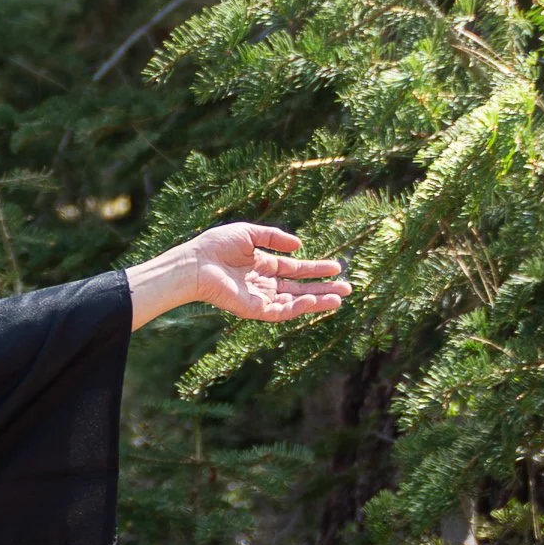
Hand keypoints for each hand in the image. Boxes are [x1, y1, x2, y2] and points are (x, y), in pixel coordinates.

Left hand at [128, 222, 348, 330]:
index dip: (316, 269)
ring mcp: (259, 298)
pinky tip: (315, 301)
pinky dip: (299, 307)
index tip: (337, 267)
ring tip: (340, 299)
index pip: (295, 270)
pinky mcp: (253, 309)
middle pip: (299, 287)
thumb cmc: (215, 246)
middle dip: (323, 288)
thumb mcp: (248, 234)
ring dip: (317, 300)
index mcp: (261, 265)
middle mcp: (262, 283)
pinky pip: (281, 311)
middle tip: (348, 288)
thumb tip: (299, 246)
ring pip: (294, 301)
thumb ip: (274, 238)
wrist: (195, 263)